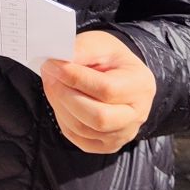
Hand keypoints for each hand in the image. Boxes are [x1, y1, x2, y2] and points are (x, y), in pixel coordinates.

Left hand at [42, 30, 156, 154]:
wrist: (119, 76)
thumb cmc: (110, 59)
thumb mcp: (100, 44)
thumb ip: (83, 49)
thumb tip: (59, 60)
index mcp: (140, 85)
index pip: (107, 89)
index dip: (75, 78)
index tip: (52, 64)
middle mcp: (138, 114)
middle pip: (98, 117)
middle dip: (65, 96)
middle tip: (49, 76)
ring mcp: (124, 133)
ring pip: (84, 129)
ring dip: (60, 106)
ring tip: (52, 85)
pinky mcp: (107, 145)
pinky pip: (78, 138)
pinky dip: (63, 119)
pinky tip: (60, 101)